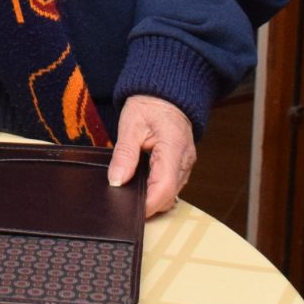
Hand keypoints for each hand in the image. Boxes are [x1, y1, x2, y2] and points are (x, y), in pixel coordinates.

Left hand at [108, 94, 197, 217]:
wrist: (166, 94)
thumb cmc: (150, 104)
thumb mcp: (131, 125)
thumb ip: (124, 154)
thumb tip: (117, 181)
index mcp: (173, 147)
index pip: (164, 187)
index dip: (147, 204)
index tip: (129, 209)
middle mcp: (184, 159)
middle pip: (168, 195)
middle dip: (148, 204)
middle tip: (124, 202)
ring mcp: (186, 163)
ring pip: (171, 193)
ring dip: (153, 197)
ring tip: (131, 192)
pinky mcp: (182, 165)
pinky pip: (172, 184)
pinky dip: (158, 189)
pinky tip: (143, 184)